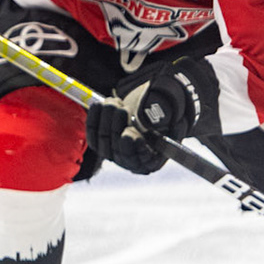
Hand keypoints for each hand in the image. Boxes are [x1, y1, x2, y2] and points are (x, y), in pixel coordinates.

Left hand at [85, 56, 218, 175]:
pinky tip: (97, 105)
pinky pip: (92, 134)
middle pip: (117, 149)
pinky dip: (93, 118)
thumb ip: (166, 123)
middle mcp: (130, 161)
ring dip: (106, 119)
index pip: (137, 160)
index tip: (129, 134)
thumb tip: (160, 121)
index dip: (130, 148)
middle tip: (122, 109)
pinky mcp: (101, 143)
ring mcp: (113, 153)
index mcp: (150, 161)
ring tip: (113, 102)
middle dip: (117, 127)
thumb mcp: (171, 122)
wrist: (149, 114)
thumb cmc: (164, 119)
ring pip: (102, 140)